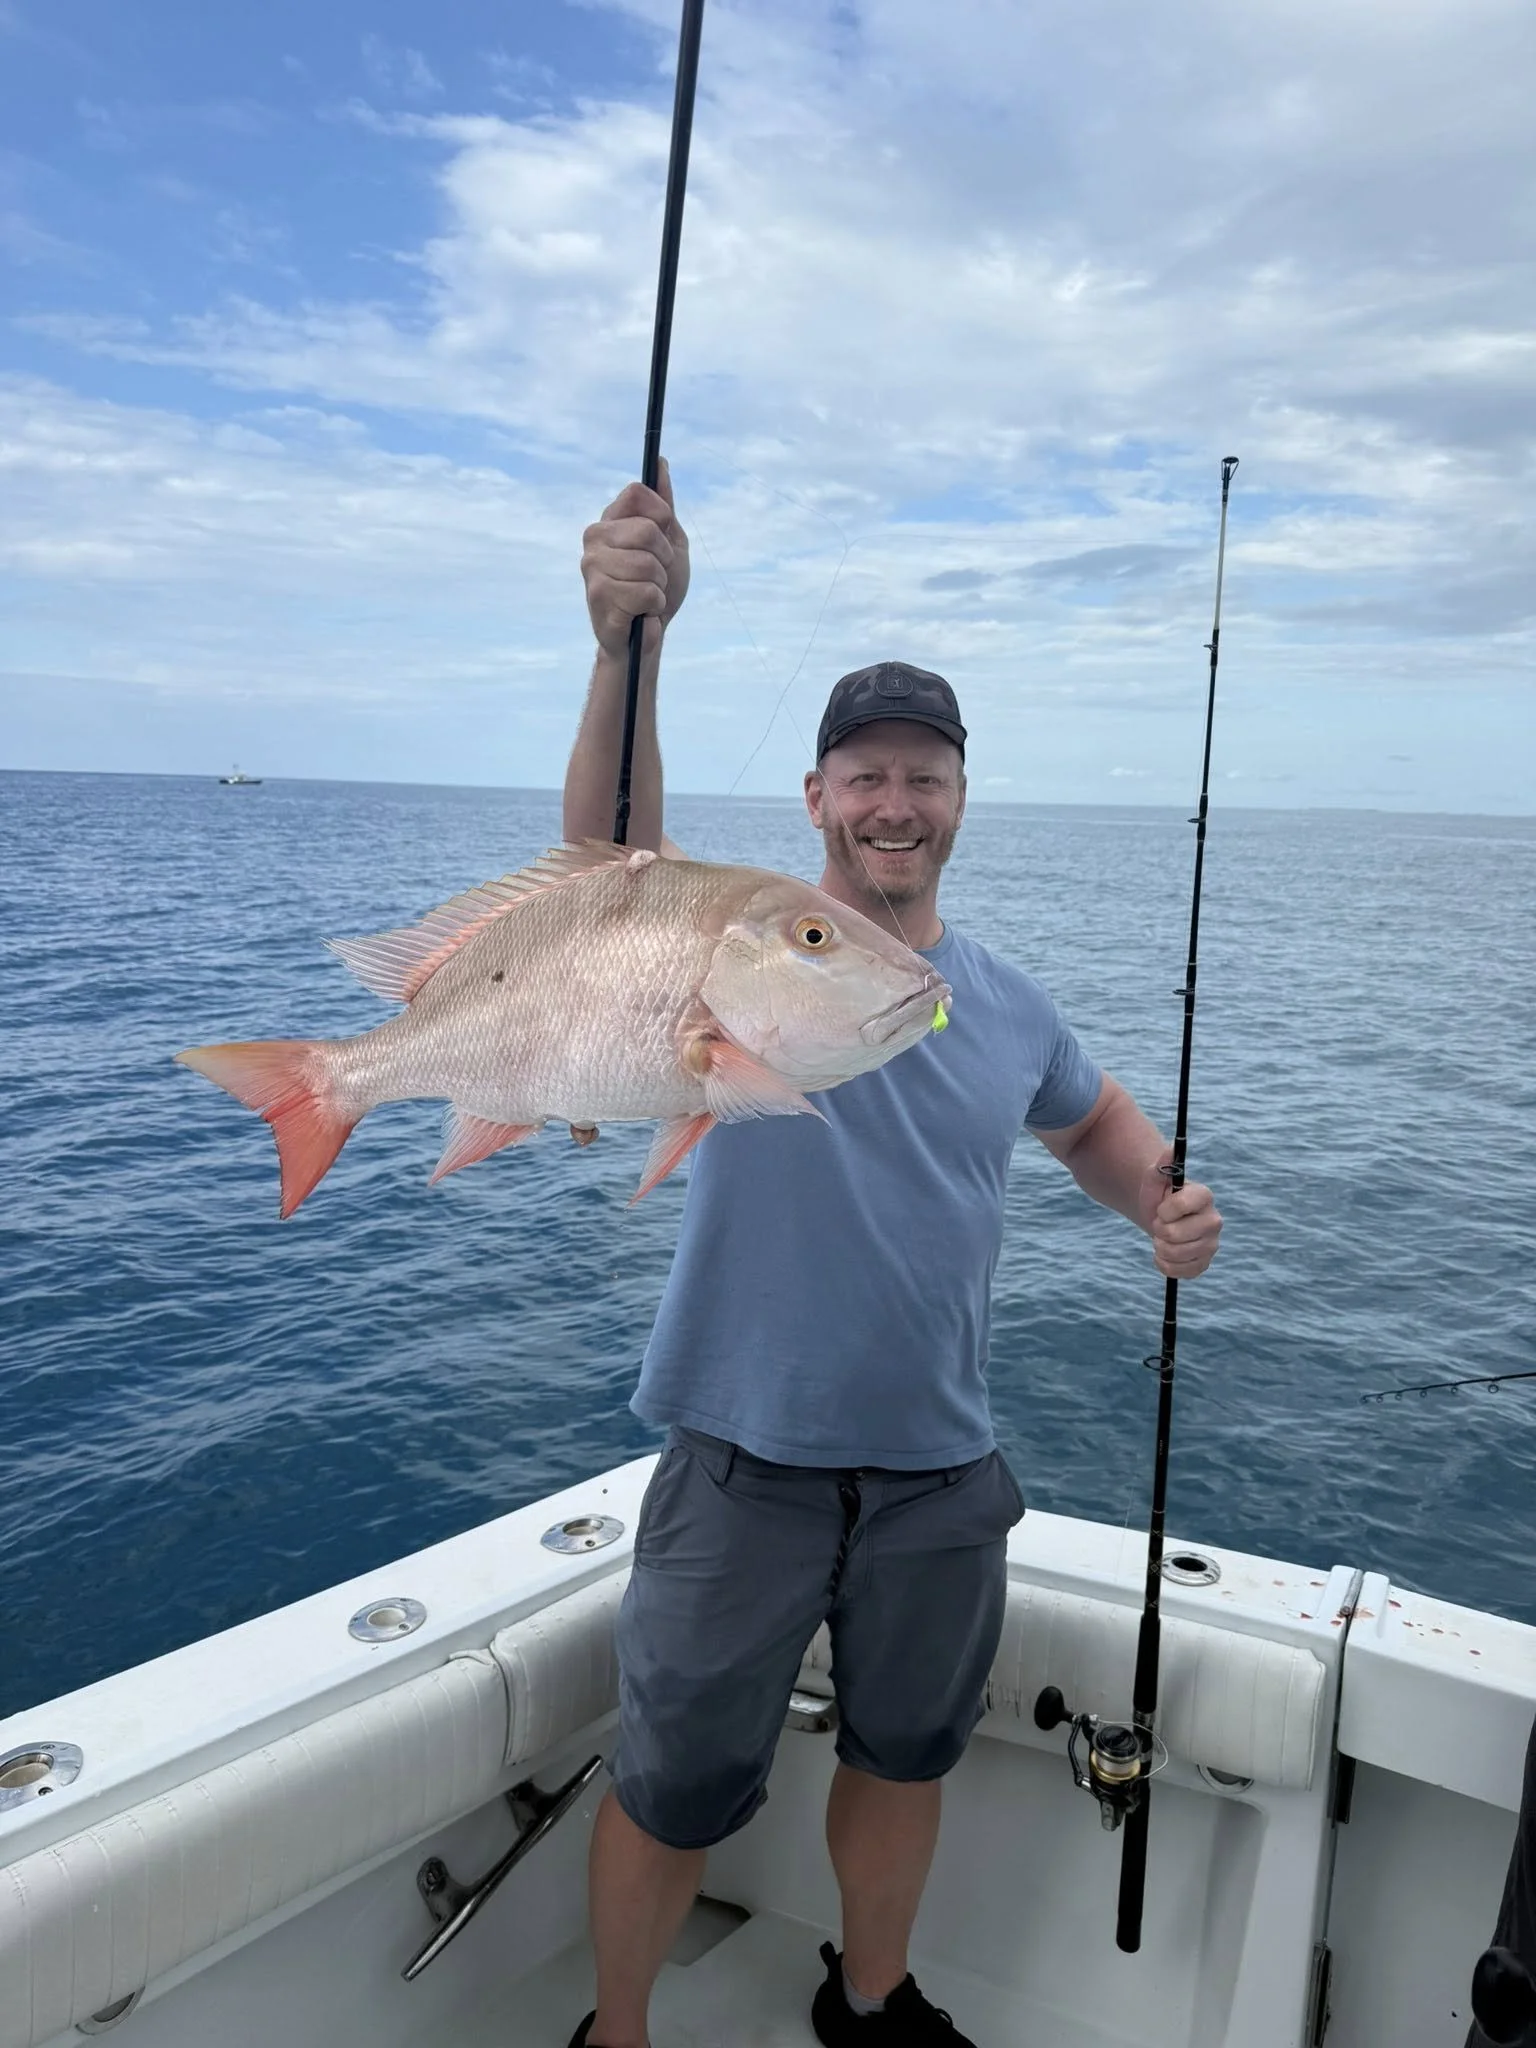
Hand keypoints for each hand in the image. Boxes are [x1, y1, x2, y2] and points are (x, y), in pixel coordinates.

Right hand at [580, 458, 690, 660]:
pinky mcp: (597, 595)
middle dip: (664, 559)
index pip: (638, 492)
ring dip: (659, 585)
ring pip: (648, 564)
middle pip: (647, 530)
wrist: (646, 636)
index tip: (663, 536)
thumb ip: (664, 504)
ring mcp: (592, 566)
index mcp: (611, 520)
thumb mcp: (670, 541)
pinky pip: (645, 591)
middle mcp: (595, 538)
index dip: (661, 515)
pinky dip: (653, 604)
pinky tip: (640, 611)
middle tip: (655, 575)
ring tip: (647, 595)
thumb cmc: (657, 589)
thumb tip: (660, 462)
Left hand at [1138, 1148, 1222, 1278]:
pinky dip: (1165, 1265)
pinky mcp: (1205, 1263)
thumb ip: (1162, 1165)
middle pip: (1174, 1234)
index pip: (1179, 1206)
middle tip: (1161, 1224)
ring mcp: (1212, 1244)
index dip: (1162, 1209)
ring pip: (1175, 1254)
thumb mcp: (1155, 1178)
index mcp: (1204, 1196)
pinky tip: (1165, 1254)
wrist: (1161, 1219)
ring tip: (1162, 1238)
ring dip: (1160, 1247)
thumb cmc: (1159, 1196)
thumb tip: (1171, 1149)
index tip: (1162, 1207)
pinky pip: (1180, 1272)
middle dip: (1158, 1230)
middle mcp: (1214, 1220)